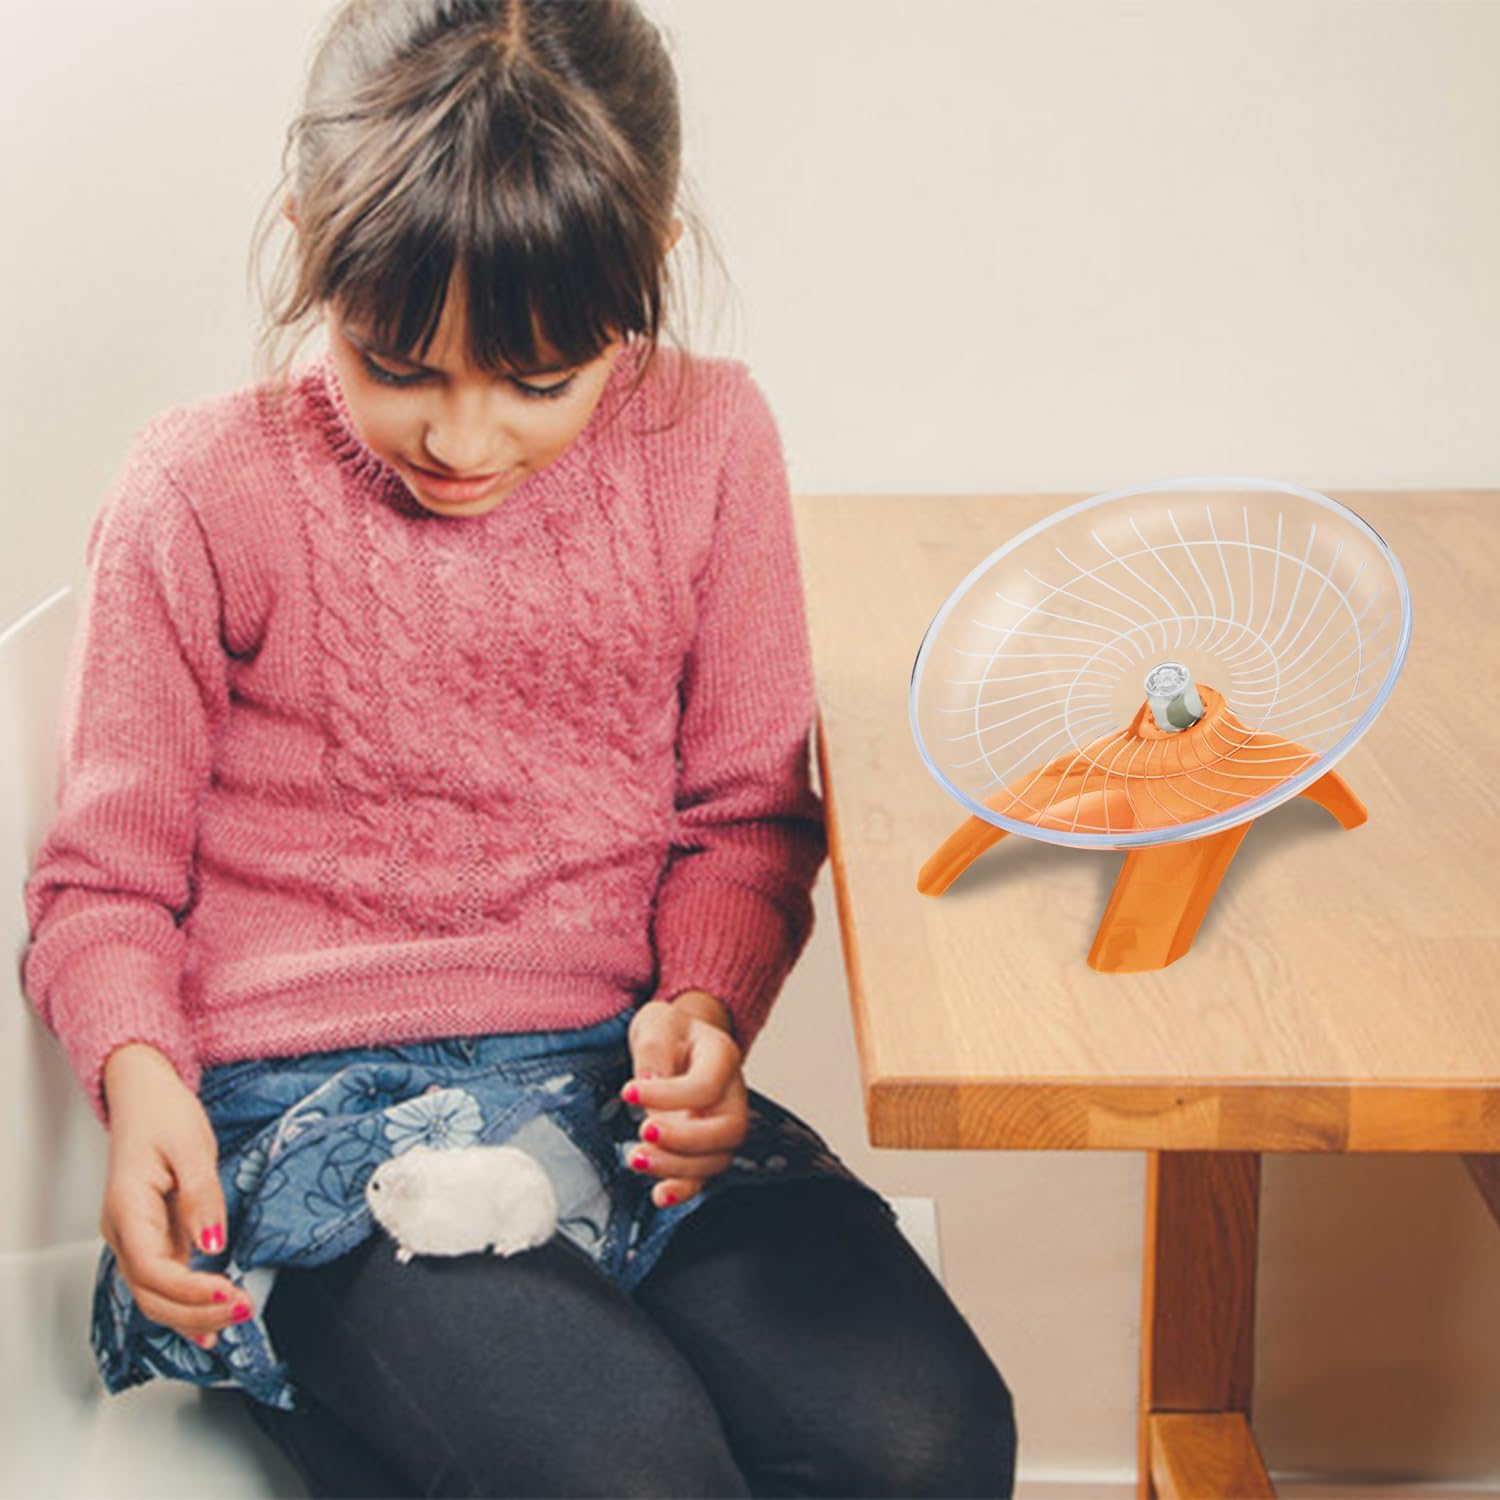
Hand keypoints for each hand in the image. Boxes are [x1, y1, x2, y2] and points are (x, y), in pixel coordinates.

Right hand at [99, 1044, 249, 1349]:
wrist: (145, 1095)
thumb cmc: (163, 1114)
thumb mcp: (192, 1147)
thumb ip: (202, 1197)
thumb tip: (213, 1246)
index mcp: (127, 1210)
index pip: (153, 1270)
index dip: (190, 1292)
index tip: (230, 1294)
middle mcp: (123, 1232)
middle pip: (151, 1294)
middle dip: (195, 1313)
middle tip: (242, 1312)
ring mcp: (135, 1237)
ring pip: (155, 1295)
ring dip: (192, 1315)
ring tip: (234, 1320)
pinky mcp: (151, 1236)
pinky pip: (164, 1281)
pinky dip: (186, 1304)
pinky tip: (211, 1322)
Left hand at [623, 992, 747, 1208]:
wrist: (680, 1040)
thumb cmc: (672, 1032)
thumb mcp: (658, 1022)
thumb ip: (654, 1048)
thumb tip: (649, 1082)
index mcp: (723, 1057)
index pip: (707, 1085)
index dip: (668, 1095)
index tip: (629, 1091)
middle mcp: (731, 1094)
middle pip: (728, 1130)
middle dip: (684, 1139)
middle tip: (645, 1130)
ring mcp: (720, 1124)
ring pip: (717, 1159)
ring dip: (677, 1167)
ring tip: (637, 1157)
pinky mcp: (704, 1147)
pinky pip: (703, 1176)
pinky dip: (683, 1189)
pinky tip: (659, 1193)